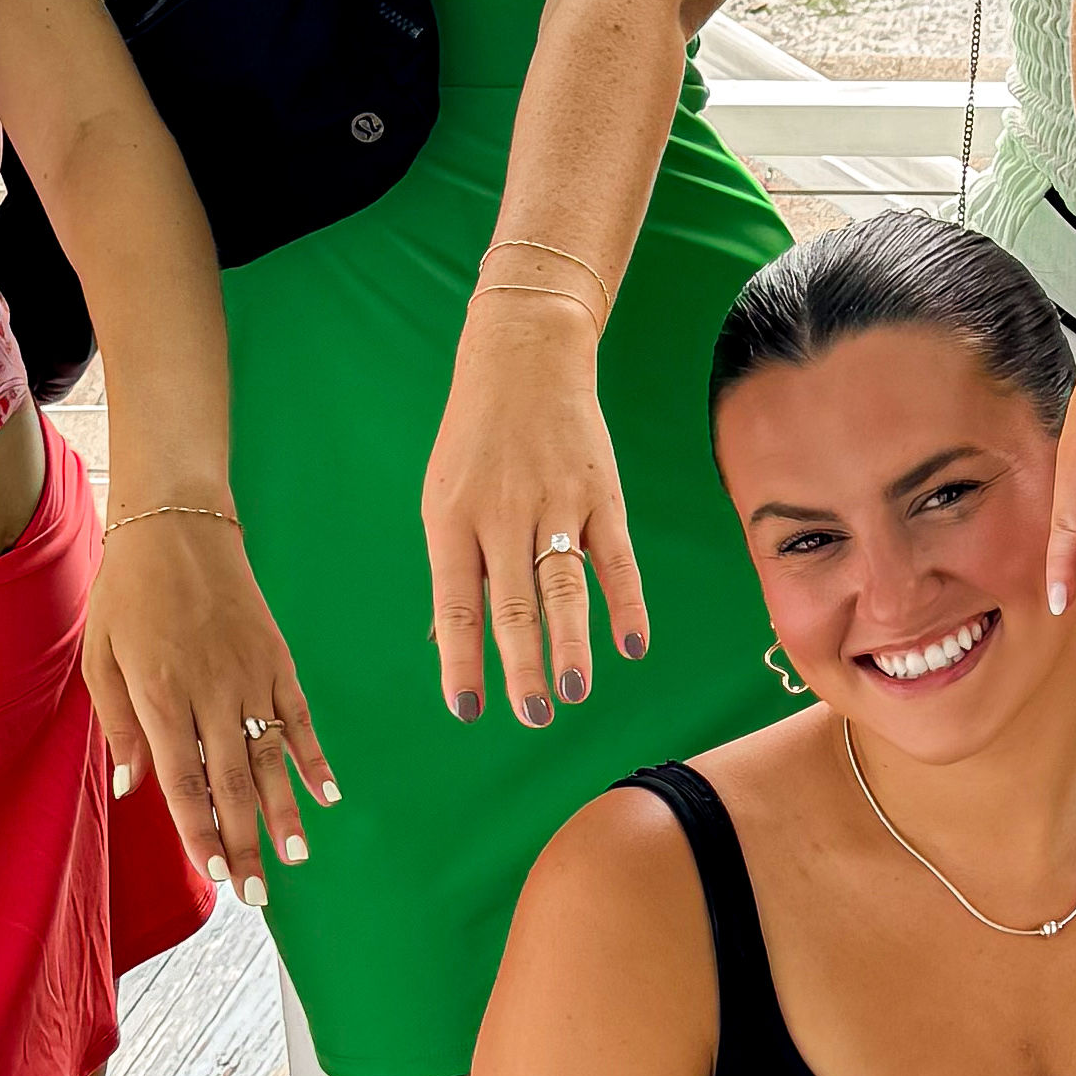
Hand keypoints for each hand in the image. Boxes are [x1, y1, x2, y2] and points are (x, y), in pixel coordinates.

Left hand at [82, 512, 335, 900]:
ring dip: (283, 814)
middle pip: (230, 783)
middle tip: (258, 896)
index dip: (200, 832)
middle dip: (244, 844)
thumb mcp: (101, 656)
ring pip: (270, 758)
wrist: (177, 524)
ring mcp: (249, 675)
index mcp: (159, 693)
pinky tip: (328, 795)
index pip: (182, 781)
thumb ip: (120, 723)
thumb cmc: (128, 592)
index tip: (216, 875)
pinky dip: (315, 757)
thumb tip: (134, 787)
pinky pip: (299, 717)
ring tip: (297, 859)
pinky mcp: (277, 659)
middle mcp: (209, 690)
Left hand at [423, 289, 647, 730]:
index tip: (467, 709)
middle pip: (514, 605)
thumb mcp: (444, 497)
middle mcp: (503, 516)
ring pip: (564, 587)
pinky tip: (631, 645)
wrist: (525, 359)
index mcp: (453, 521)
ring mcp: (556, 505)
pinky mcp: (602, 495)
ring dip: (571, 645)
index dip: (462, 659)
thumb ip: (456, 566)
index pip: (456, 605)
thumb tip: (447, 639)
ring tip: (573, 692)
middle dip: (522, 667)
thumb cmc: (475, 440)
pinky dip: (627, 604)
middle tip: (532, 716)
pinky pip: (616, 559)